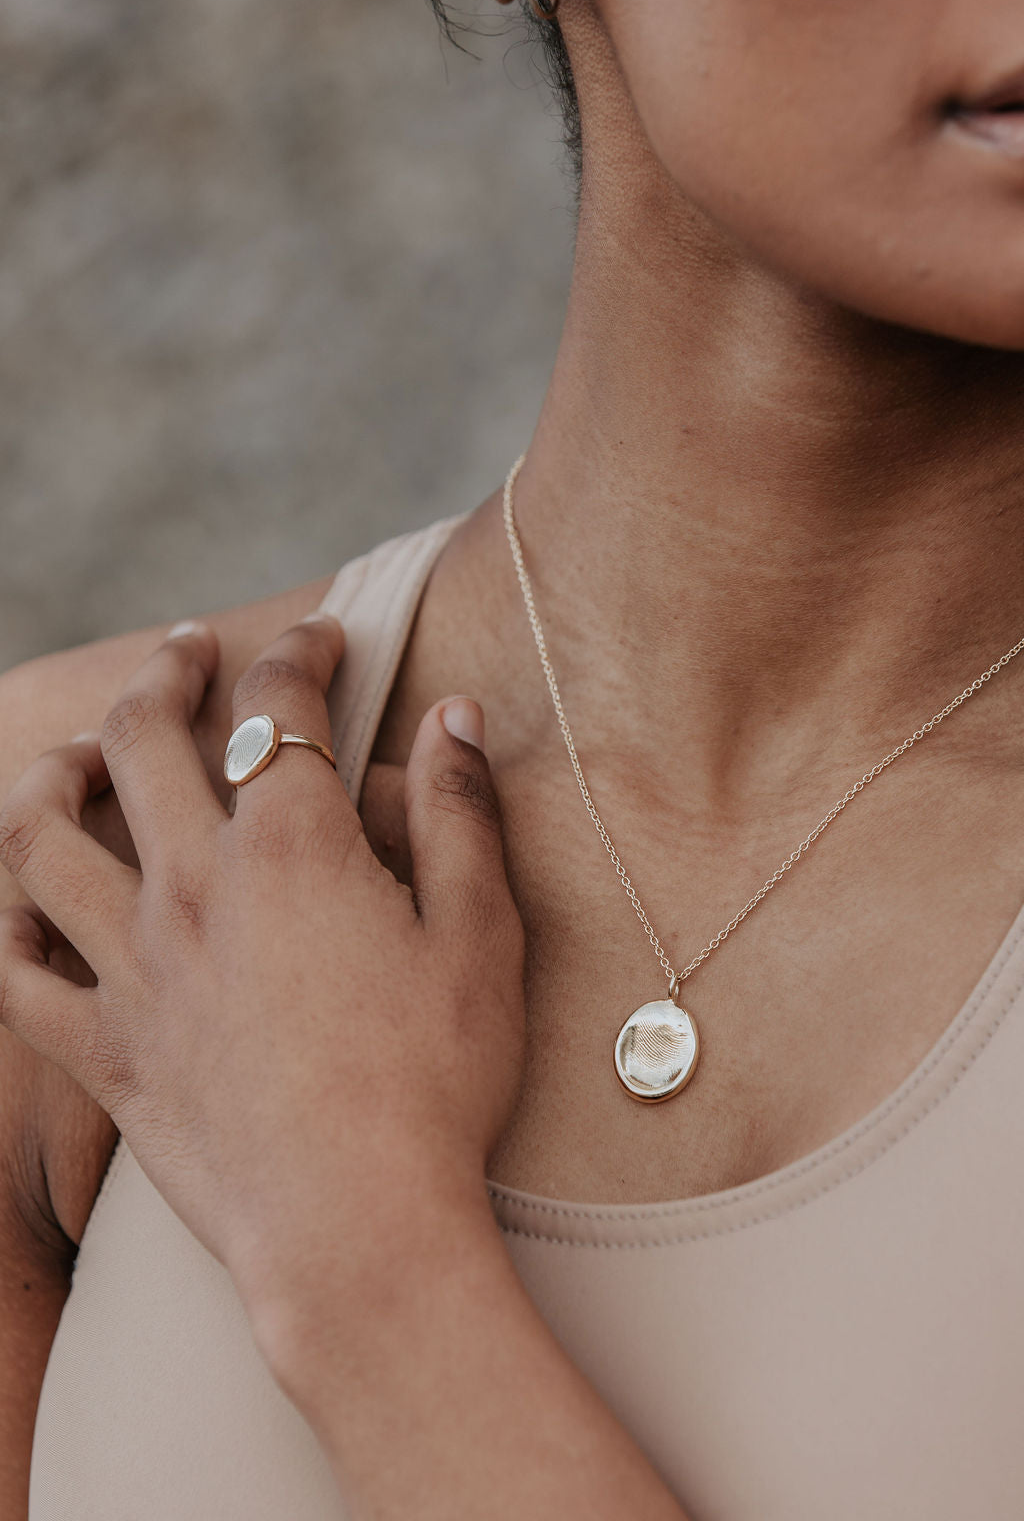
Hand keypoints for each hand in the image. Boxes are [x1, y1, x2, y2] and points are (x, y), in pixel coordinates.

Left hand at [0, 615, 525, 1311]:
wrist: (358, 1228)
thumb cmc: (436, 1083)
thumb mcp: (481, 936)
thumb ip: (459, 816)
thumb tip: (454, 716)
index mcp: (290, 850)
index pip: (277, 707)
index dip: (300, 653)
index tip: (322, 638)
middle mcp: (193, 889)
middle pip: (143, 740)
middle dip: (163, 673)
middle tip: (184, 650)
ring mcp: (135, 970)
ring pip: (46, 840)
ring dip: (52, 775)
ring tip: (75, 753)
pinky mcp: (106, 1051)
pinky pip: (17, 976)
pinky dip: (7, 925)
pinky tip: (22, 901)